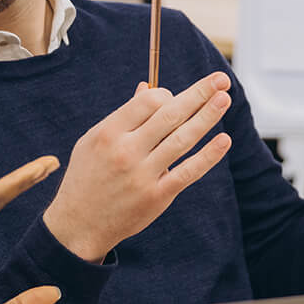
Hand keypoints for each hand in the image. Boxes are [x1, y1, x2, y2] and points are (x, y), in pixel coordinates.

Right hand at [42, 73, 235, 260]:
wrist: (79, 224)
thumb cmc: (87, 177)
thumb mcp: (94, 141)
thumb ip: (123, 116)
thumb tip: (147, 88)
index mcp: (109, 133)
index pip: (148, 102)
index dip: (167, 94)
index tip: (174, 97)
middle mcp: (127, 151)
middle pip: (170, 115)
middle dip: (199, 94)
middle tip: (220, 79)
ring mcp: (143, 175)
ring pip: (182, 140)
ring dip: (207, 117)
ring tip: (225, 99)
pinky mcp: (157, 196)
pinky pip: (187, 172)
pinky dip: (208, 156)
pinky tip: (224, 140)